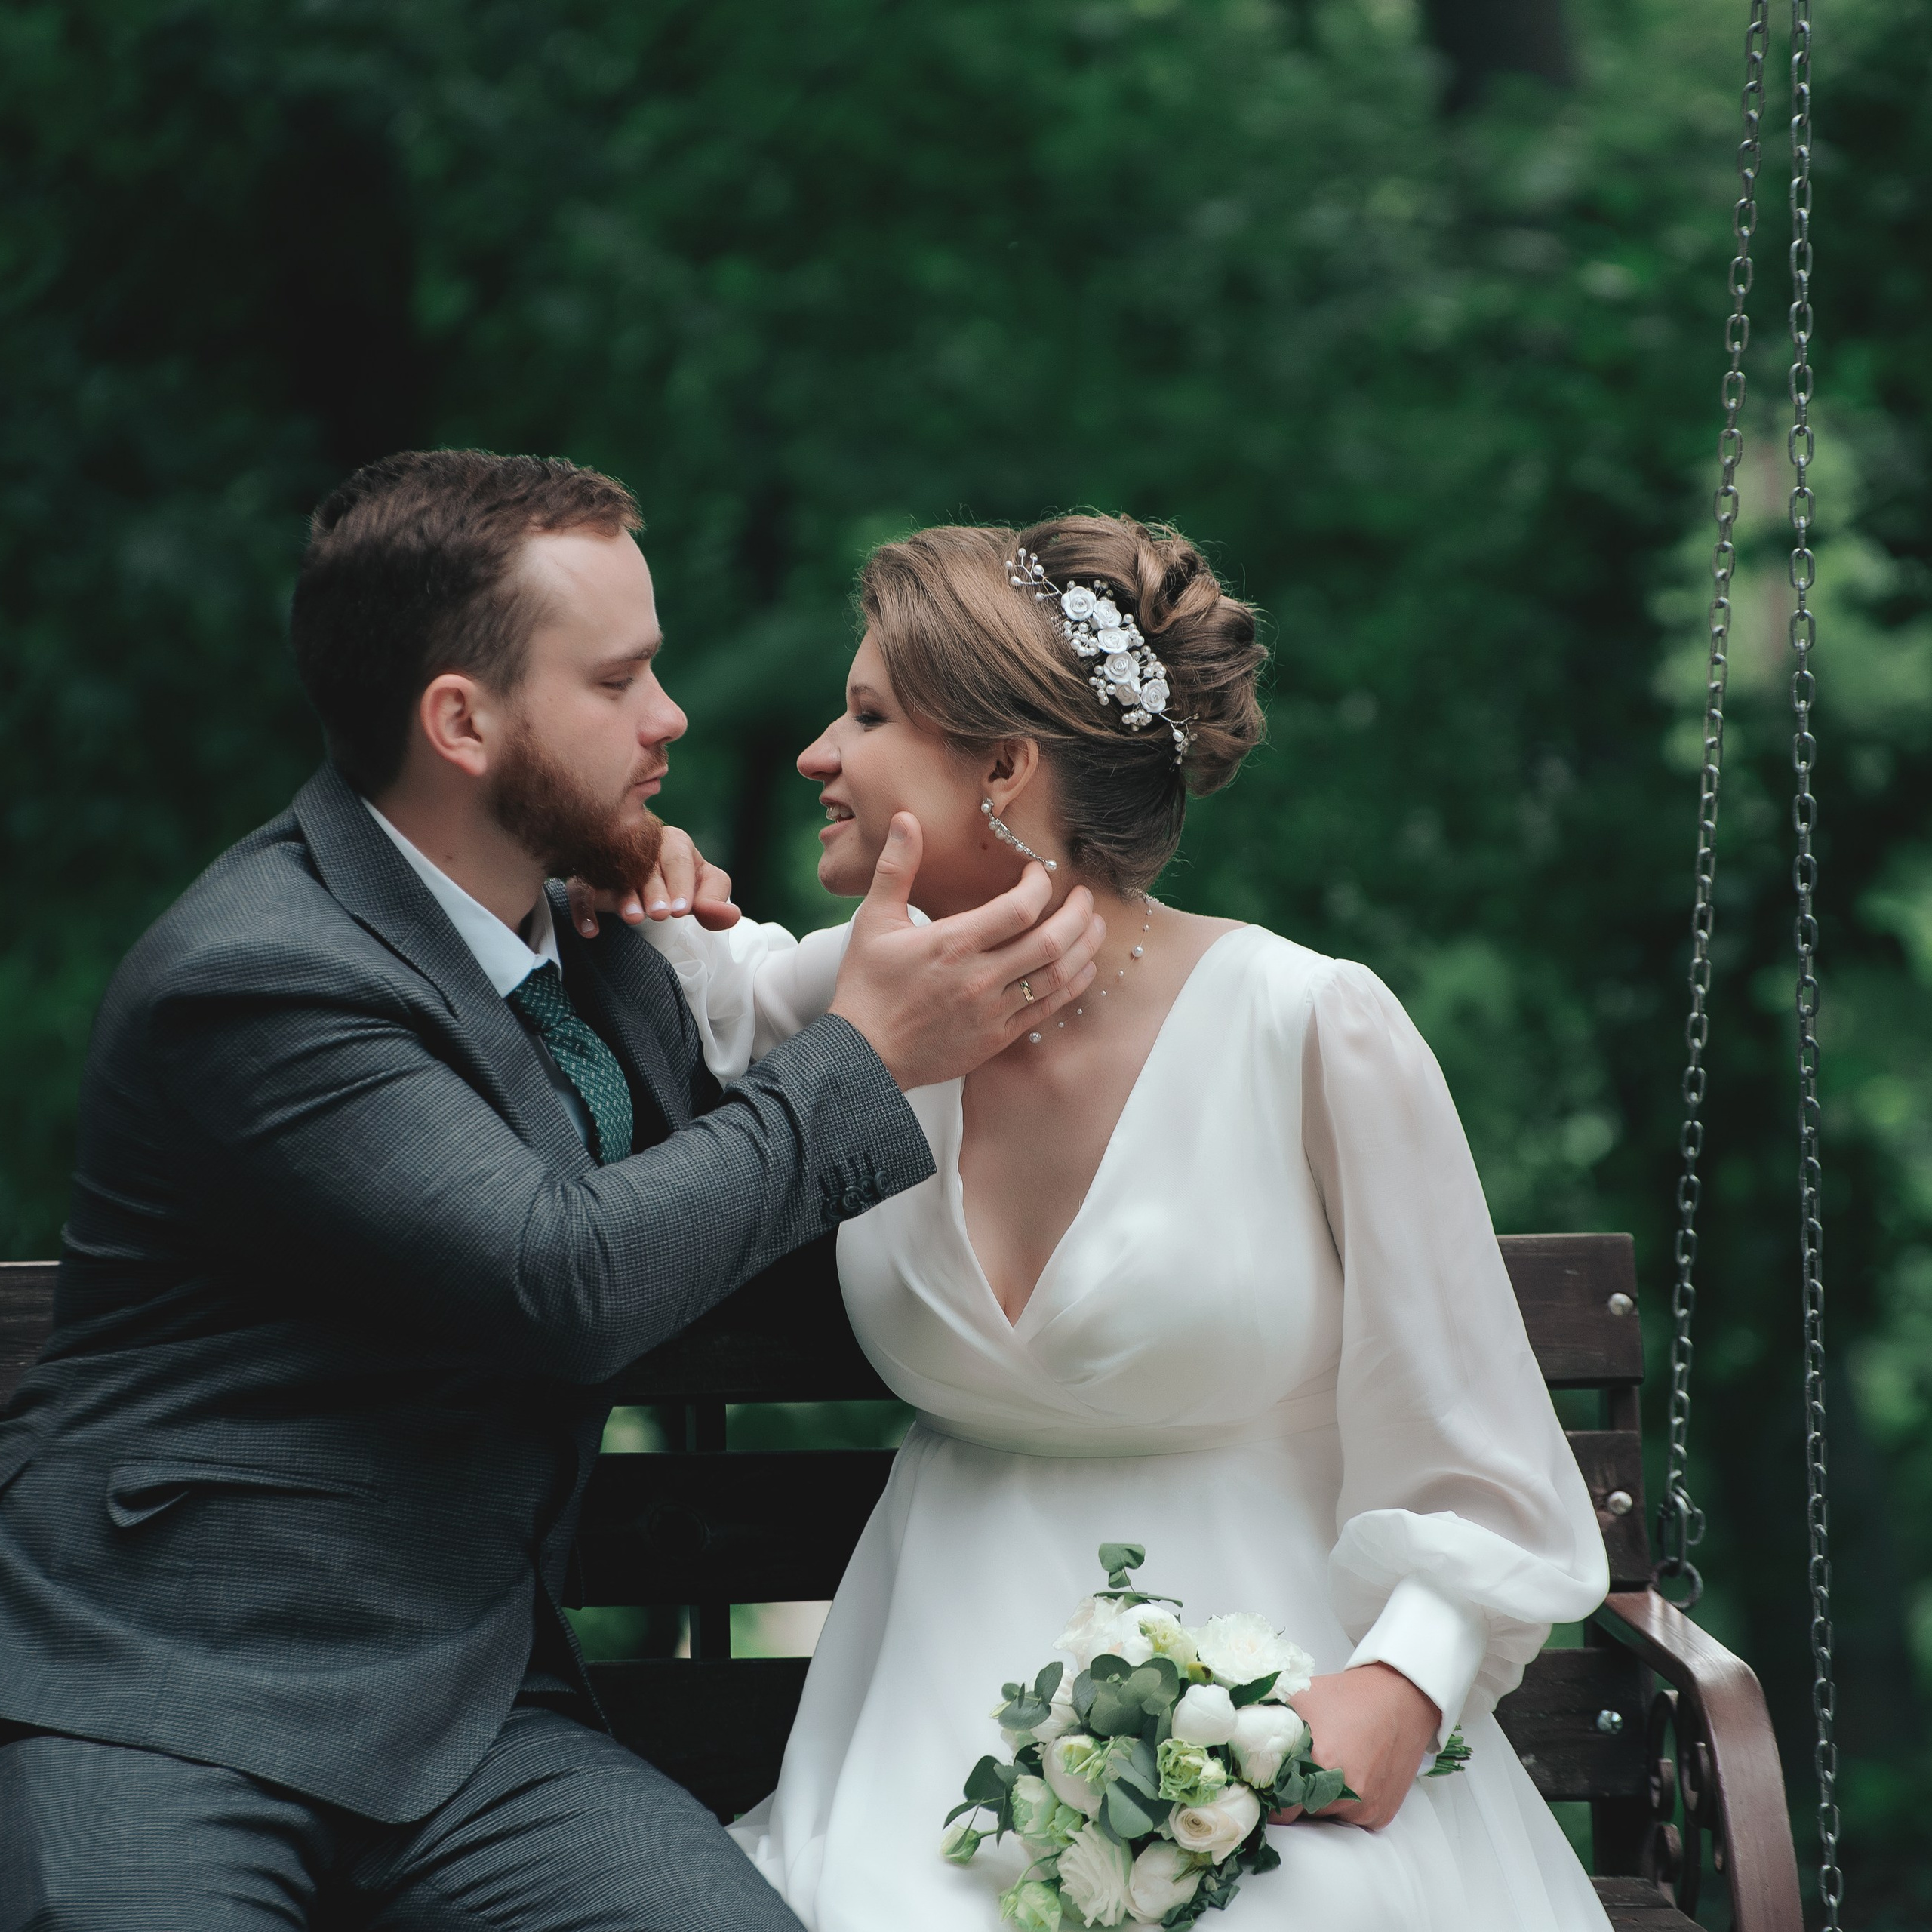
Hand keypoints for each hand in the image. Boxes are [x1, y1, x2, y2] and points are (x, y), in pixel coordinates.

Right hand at [565, 827, 740, 937]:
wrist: (653, 884)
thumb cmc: (681, 883)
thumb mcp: (704, 888)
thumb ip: (716, 901)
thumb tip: (731, 916)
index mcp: (673, 841)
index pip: (678, 858)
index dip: (681, 883)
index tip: (682, 911)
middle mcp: (640, 843)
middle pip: (646, 864)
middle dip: (654, 890)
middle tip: (660, 915)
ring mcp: (611, 858)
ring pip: (613, 874)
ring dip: (623, 897)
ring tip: (634, 918)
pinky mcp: (586, 876)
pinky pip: (581, 889)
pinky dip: (583, 909)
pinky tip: (591, 931)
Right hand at [828, 813, 1103, 1089]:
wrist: (863, 1054)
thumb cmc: (866, 986)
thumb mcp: (874, 920)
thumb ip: (895, 868)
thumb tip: (906, 820)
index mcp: (953, 944)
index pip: (1019, 908)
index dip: (1040, 885)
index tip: (1038, 874)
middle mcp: (979, 978)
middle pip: (1051, 941)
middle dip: (1078, 914)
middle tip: (1084, 897)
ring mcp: (992, 1011)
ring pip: (1057, 976)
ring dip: (1085, 947)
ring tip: (1094, 926)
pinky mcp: (997, 1038)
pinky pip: (1047, 1008)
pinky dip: (1072, 985)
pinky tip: (1082, 968)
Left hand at [1271, 1664, 1440, 1830]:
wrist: (1400, 1699)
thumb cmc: (1347, 1696)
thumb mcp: (1299, 1696)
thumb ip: (1265, 1718)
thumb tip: (1233, 1732)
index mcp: (1321, 1764)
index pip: (1277, 1807)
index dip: (1265, 1796)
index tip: (1258, 1786)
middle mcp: (1346, 1794)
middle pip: (1300, 1814)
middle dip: (1290, 1798)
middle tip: (1289, 1773)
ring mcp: (1366, 1809)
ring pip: (1324, 1818)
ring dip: (1317, 1802)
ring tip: (1322, 1767)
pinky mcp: (1380, 1815)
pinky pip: (1349, 1820)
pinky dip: (1341, 1805)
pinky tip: (1345, 1774)